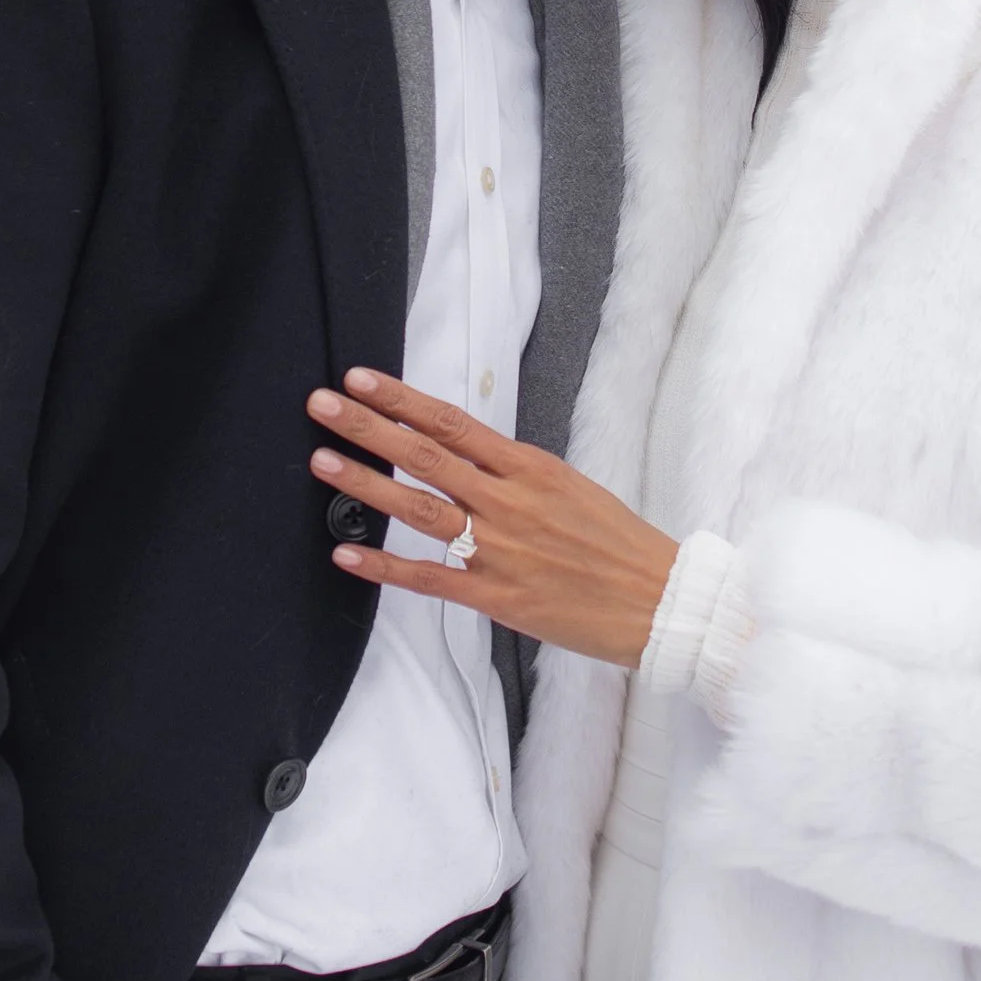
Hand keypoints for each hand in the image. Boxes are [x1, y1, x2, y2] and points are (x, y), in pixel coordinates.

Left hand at [307, 371, 677, 667]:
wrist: (657, 600)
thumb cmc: (617, 541)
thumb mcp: (570, 485)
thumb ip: (515, 471)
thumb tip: (465, 452)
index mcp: (529, 467)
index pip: (452, 423)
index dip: (402, 400)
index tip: (361, 381)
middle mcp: (508, 501)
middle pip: (426, 455)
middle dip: (368, 428)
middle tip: (323, 404)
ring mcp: (499, 548)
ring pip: (419, 510)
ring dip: (366, 484)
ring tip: (323, 461)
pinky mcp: (495, 595)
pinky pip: (428, 579)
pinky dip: (384, 567)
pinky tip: (346, 555)